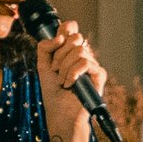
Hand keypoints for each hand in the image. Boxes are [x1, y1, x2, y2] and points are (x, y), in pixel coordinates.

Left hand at [35, 19, 103, 135]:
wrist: (60, 113)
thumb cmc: (53, 91)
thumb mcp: (43, 66)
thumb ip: (45, 47)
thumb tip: (61, 36)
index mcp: (70, 51)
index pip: (72, 28)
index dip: (66, 28)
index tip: (57, 41)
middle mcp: (83, 55)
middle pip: (75, 37)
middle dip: (60, 54)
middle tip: (55, 69)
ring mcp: (92, 64)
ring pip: (79, 51)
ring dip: (65, 67)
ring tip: (62, 80)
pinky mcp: (99, 75)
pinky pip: (86, 62)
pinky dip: (73, 73)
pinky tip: (70, 84)